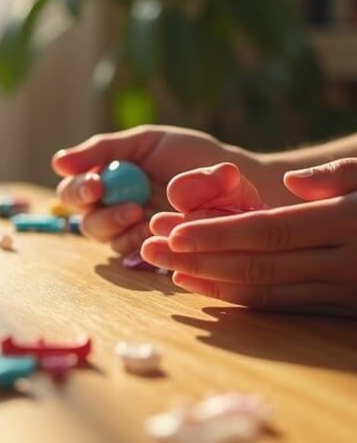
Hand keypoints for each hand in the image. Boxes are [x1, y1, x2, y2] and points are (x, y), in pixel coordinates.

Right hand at [52, 125, 265, 255]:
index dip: (78, 189)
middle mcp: (112, 209)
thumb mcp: (147, 142)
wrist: (239, 180)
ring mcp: (132, 233)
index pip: (73, 190)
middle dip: (98, 213)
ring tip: (141, 214)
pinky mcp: (152, 252)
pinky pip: (133, 253)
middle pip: (83, 219)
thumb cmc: (191, 156)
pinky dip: (141, 241)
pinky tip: (156, 230)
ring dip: (118, 227)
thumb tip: (57, 162)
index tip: (96, 184)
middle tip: (121, 205)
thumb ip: (104, 149)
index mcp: (106, 180)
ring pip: (105, 239)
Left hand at [141, 159, 356, 315]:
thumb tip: (297, 181)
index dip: (216, 233)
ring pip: (265, 291)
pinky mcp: (340, 308)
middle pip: (256, 264)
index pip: (268, 232)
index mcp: (346, 223)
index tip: (172, 231)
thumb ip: (339, 175)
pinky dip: (238, 298)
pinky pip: (282, 305)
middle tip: (148, 246)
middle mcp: (342, 263)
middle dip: (197, 257)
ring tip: (162, 267)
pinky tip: (203, 285)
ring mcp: (342, 291)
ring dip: (210, 281)